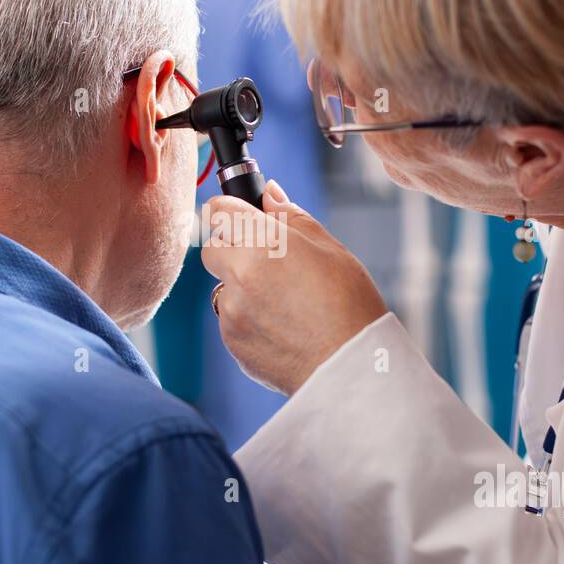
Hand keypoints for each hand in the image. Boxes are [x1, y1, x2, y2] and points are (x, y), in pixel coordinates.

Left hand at [201, 180, 387, 394]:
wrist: (351, 369)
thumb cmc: (349, 305)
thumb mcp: (330, 250)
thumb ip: (291, 218)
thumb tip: (269, 195)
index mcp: (262, 244)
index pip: (219, 210)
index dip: (229, 209)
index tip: (240, 215)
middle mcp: (239, 276)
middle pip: (212, 248)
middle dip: (233, 248)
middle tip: (269, 261)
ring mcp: (231, 312)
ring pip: (223, 287)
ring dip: (243, 288)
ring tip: (286, 303)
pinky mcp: (232, 342)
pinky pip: (231, 320)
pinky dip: (249, 319)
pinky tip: (283, 327)